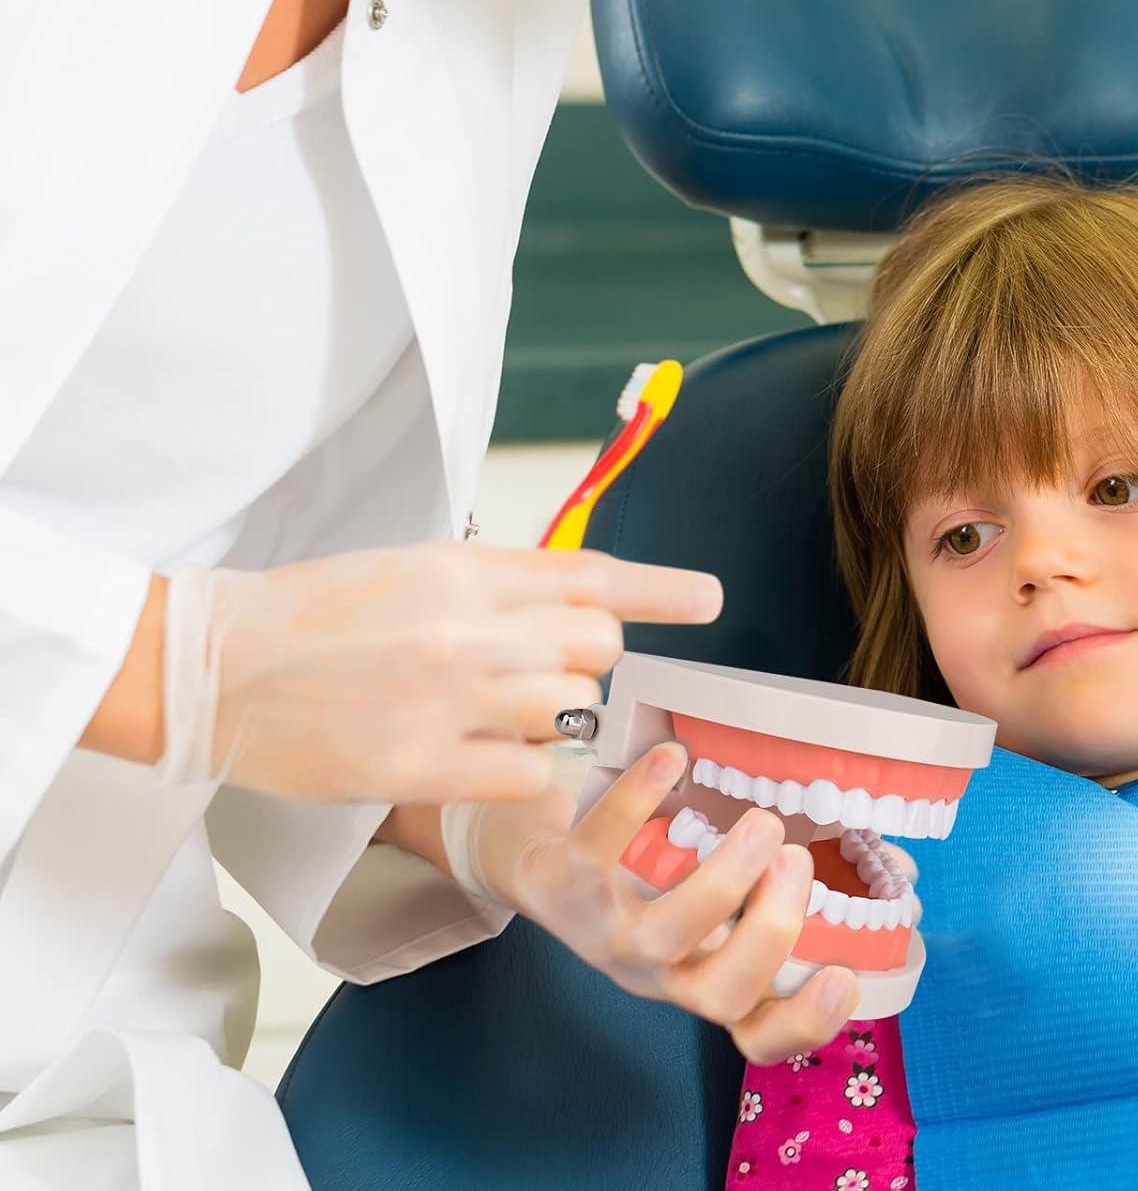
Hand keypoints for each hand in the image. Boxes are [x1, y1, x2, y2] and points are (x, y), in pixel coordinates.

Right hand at [157, 545, 720, 802]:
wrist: (220, 663)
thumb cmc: (314, 612)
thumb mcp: (410, 568)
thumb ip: (493, 584)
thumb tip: (568, 604)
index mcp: (467, 568)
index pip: (591, 575)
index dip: (660, 589)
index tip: (710, 598)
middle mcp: (472, 626)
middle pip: (597, 651)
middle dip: (587, 668)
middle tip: (543, 679)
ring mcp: (453, 697)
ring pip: (570, 714)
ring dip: (553, 725)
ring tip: (498, 723)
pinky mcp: (425, 765)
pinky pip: (528, 777)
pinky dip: (522, 776)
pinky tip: (484, 766)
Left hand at [469, 743, 859, 1063]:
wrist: (532, 857)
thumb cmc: (646, 872)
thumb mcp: (716, 890)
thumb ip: (798, 880)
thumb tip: (897, 865)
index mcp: (703, 976)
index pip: (757, 1034)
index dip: (804, 1024)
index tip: (845, 979)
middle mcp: (659, 970)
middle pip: (720, 991)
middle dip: (770, 931)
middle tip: (797, 860)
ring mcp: (609, 930)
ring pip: (668, 934)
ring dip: (723, 879)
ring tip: (764, 823)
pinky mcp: (563, 882)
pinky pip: (598, 848)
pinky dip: (637, 798)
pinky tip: (675, 758)